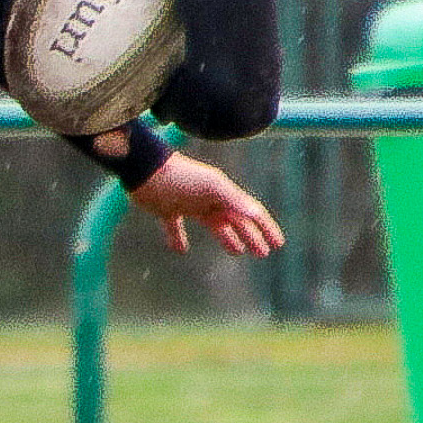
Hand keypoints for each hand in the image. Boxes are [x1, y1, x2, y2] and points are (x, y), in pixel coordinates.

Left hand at [129, 151, 283, 256]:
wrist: (145, 169)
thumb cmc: (180, 176)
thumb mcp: (210, 186)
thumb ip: (233, 199)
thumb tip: (255, 213)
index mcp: (223, 194)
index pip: (250, 212)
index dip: (265, 228)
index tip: (277, 244)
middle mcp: (209, 199)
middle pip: (235, 221)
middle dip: (251, 237)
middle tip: (262, 253)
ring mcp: (189, 204)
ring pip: (214, 225)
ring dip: (227, 238)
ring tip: (237, 252)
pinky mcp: (168, 210)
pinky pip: (176, 227)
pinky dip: (179, 239)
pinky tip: (181, 250)